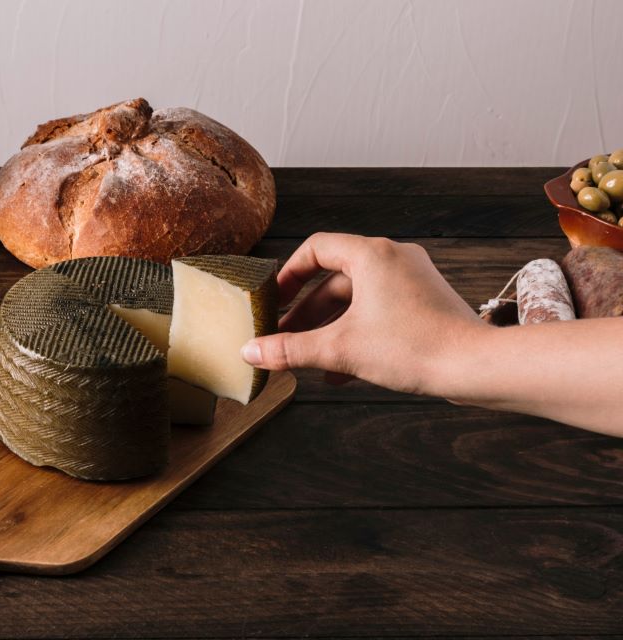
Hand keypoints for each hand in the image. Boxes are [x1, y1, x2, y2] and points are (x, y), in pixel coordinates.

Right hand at [241, 233, 485, 395]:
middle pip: (334, 278)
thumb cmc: (414, 348)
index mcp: (371, 254)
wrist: (475, 367)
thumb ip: (290, 349)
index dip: (288, 274)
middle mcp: (393, 258)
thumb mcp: (340, 348)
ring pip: (356, 299)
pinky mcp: (424, 303)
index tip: (273, 299)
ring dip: (328, 327)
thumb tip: (251, 352)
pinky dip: (355, 333)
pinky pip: (378, 311)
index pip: (315, 248)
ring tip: (306, 358)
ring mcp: (412, 280)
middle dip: (305, 312)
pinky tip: (339, 370)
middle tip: (283, 336)